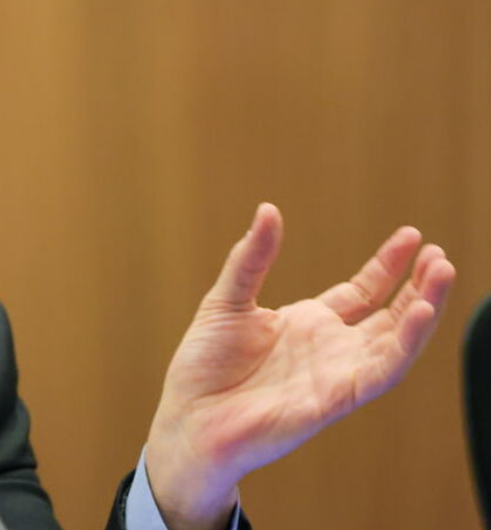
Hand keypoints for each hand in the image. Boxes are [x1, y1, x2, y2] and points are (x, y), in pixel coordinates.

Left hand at [144, 203, 454, 529]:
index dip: (387, 266)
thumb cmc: (204, 366)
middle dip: (418, 286)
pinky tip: (420, 314)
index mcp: (308, 324)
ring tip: (441, 273)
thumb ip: (251, 258)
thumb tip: (268, 210)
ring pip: (396, 341)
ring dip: (422, 309)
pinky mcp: (334, 400)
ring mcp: (335, 374)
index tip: (411, 236)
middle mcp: (329, 349)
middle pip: (389, 315)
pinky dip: (404, 345)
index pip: (363, 292)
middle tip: (439, 255)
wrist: (188, 419)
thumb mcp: (227, 299)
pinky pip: (379, 372)